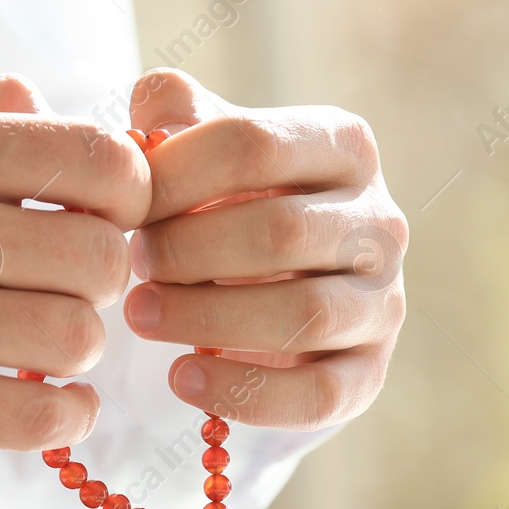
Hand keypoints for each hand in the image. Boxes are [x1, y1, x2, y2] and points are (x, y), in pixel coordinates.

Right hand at [0, 75, 149, 477]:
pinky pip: (39, 416)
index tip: (104, 222)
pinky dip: (67, 415)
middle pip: (101, 257)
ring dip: (75, 352)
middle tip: (64, 292)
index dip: (127, 198)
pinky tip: (51, 404)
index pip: (98, 160)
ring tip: (42, 349)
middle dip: (99, 282)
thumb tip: (44, 99)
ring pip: (76, 337)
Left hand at [123, 70, 405, 429]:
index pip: (253, 143)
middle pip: (279, 232)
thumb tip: (150, 112)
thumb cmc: (230, 204)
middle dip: (188, 250)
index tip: (125, 204)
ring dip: (206, 318)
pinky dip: (244, 392)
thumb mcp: (204, 149)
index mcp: (343, 146)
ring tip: (142, 315)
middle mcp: (380, 221)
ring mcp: (383, 301)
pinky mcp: (369, 373)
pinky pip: (317, 396)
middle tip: (133, 263)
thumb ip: (175, 115)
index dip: (175, 174)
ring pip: (303, 314)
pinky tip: (183, 376)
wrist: (273, 290)